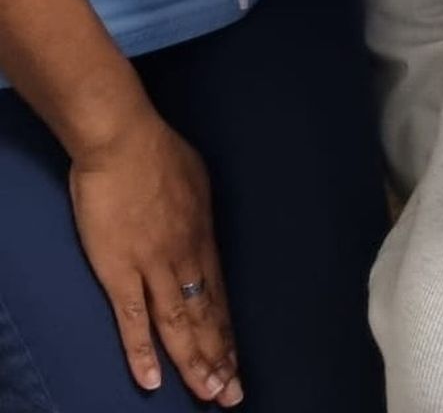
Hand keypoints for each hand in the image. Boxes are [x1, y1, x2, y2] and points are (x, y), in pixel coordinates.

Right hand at [69, 109, 241, 404]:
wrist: (123, 140)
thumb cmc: (158, 151)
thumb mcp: (198, 178)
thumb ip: (199, 212)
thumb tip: (202, 228)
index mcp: (203, 236)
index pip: (219, 295)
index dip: (227, 330)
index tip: (237, 360)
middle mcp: (185, 258)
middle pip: (205, 316)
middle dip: (219, 358)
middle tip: (232, 395)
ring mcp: (153, 267)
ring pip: (177, 325)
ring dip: (194, 362)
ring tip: (210, 394)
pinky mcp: (119, 272)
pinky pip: (133, 320)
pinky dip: (142, 353)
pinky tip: (152, 380)